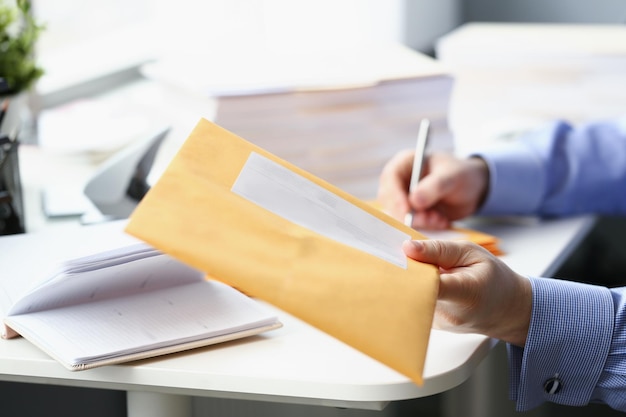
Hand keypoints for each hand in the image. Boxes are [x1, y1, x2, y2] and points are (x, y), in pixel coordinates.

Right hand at [377, 151, 489, 228]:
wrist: (472, 189)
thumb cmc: (461, 175)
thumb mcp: (452, 177)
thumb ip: (434, 187)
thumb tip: (414, 201)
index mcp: (404, 163)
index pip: (390, 178)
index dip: (395, 195)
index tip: (406, 211)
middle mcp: (398, 181)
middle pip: (389, 200)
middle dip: (407, 214)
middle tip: (430, 219)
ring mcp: (402, 198)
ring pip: (398, 215)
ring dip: (419, 222)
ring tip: (440, 218)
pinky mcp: (409, 214)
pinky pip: (409, 224)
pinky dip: (424, 226)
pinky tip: (441, 221)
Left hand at [403, 239, 530, 345]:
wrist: (505, 310)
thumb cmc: (491, 277)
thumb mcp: (471, 253)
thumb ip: (439, 250)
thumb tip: (407, 247)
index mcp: (465, 292)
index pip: (432, 286)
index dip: (411, 270)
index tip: (398, 257)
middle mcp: (450, 313)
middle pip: (414, 291)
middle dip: (405, 272)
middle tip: (402, 256)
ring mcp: (439, 323)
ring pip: (412, 297)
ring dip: (411, 280)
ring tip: (421, 269)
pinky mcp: (431, 325)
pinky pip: (415, 303)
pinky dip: (415, 290)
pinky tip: (424, 282)